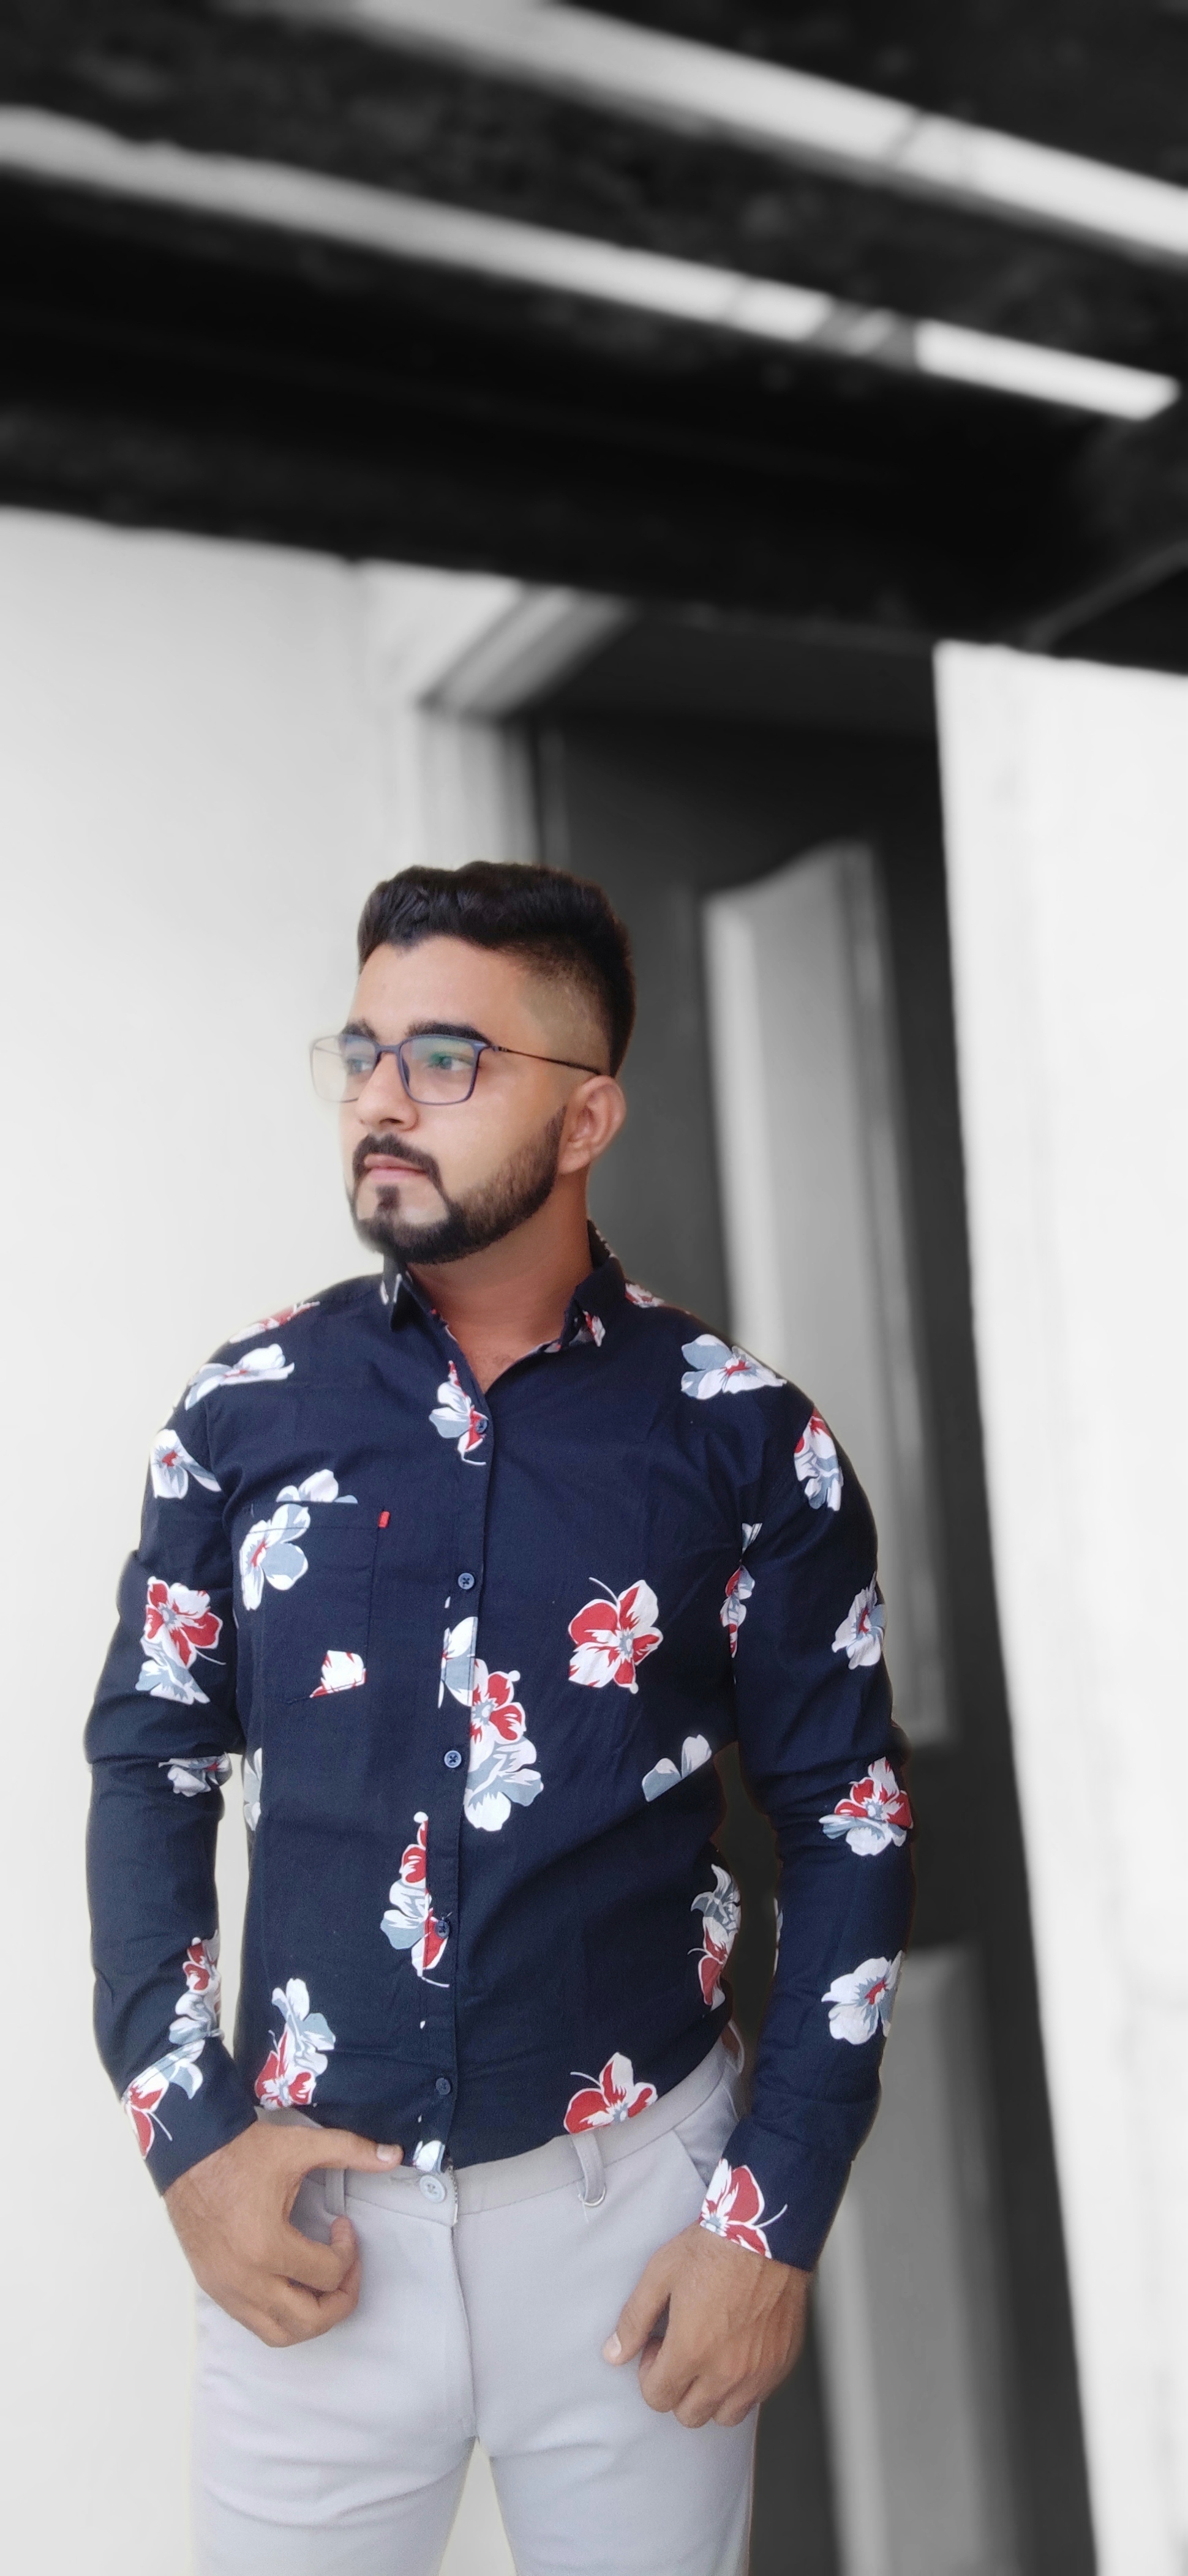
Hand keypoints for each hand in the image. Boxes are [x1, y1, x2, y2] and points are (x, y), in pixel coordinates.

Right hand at [164, 2121, 401, 2347]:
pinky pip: (254, 2323)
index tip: (343, 2226)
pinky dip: (281, 2316)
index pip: (327, 2275)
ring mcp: (226, 2289)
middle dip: (340, 2299)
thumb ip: (351, 2151)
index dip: (348, 2251)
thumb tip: (394, 2155)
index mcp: (268, 2246)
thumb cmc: (241, 2151)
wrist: (188, 2151)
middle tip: (346, 2267)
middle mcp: (245, 2279)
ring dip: (311, 2318)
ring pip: (279, 2334)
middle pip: (308, 2322)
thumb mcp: (300, 2146)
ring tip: (323, 2284)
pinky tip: (293, 2286)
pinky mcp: (214, 2289)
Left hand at [603, 2220, 809, 2426]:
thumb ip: (634, 2320)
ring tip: (710, 2357)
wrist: (768, 2233)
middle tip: (682, 2351)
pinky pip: (756, 2398)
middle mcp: (725, 2371)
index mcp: (691, 2350)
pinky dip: (742, 2386)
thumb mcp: (660, 2274)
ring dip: (711, 2395)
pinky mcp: (781, 2364)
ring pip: (726, 2415)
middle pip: (690, 2415)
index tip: (658, 2348)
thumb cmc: (716, 2248)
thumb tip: (614, 2353)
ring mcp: (758, 2372)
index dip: (651, 2374)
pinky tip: (736, 2352)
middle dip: (677, 2389)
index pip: (658, 2398)